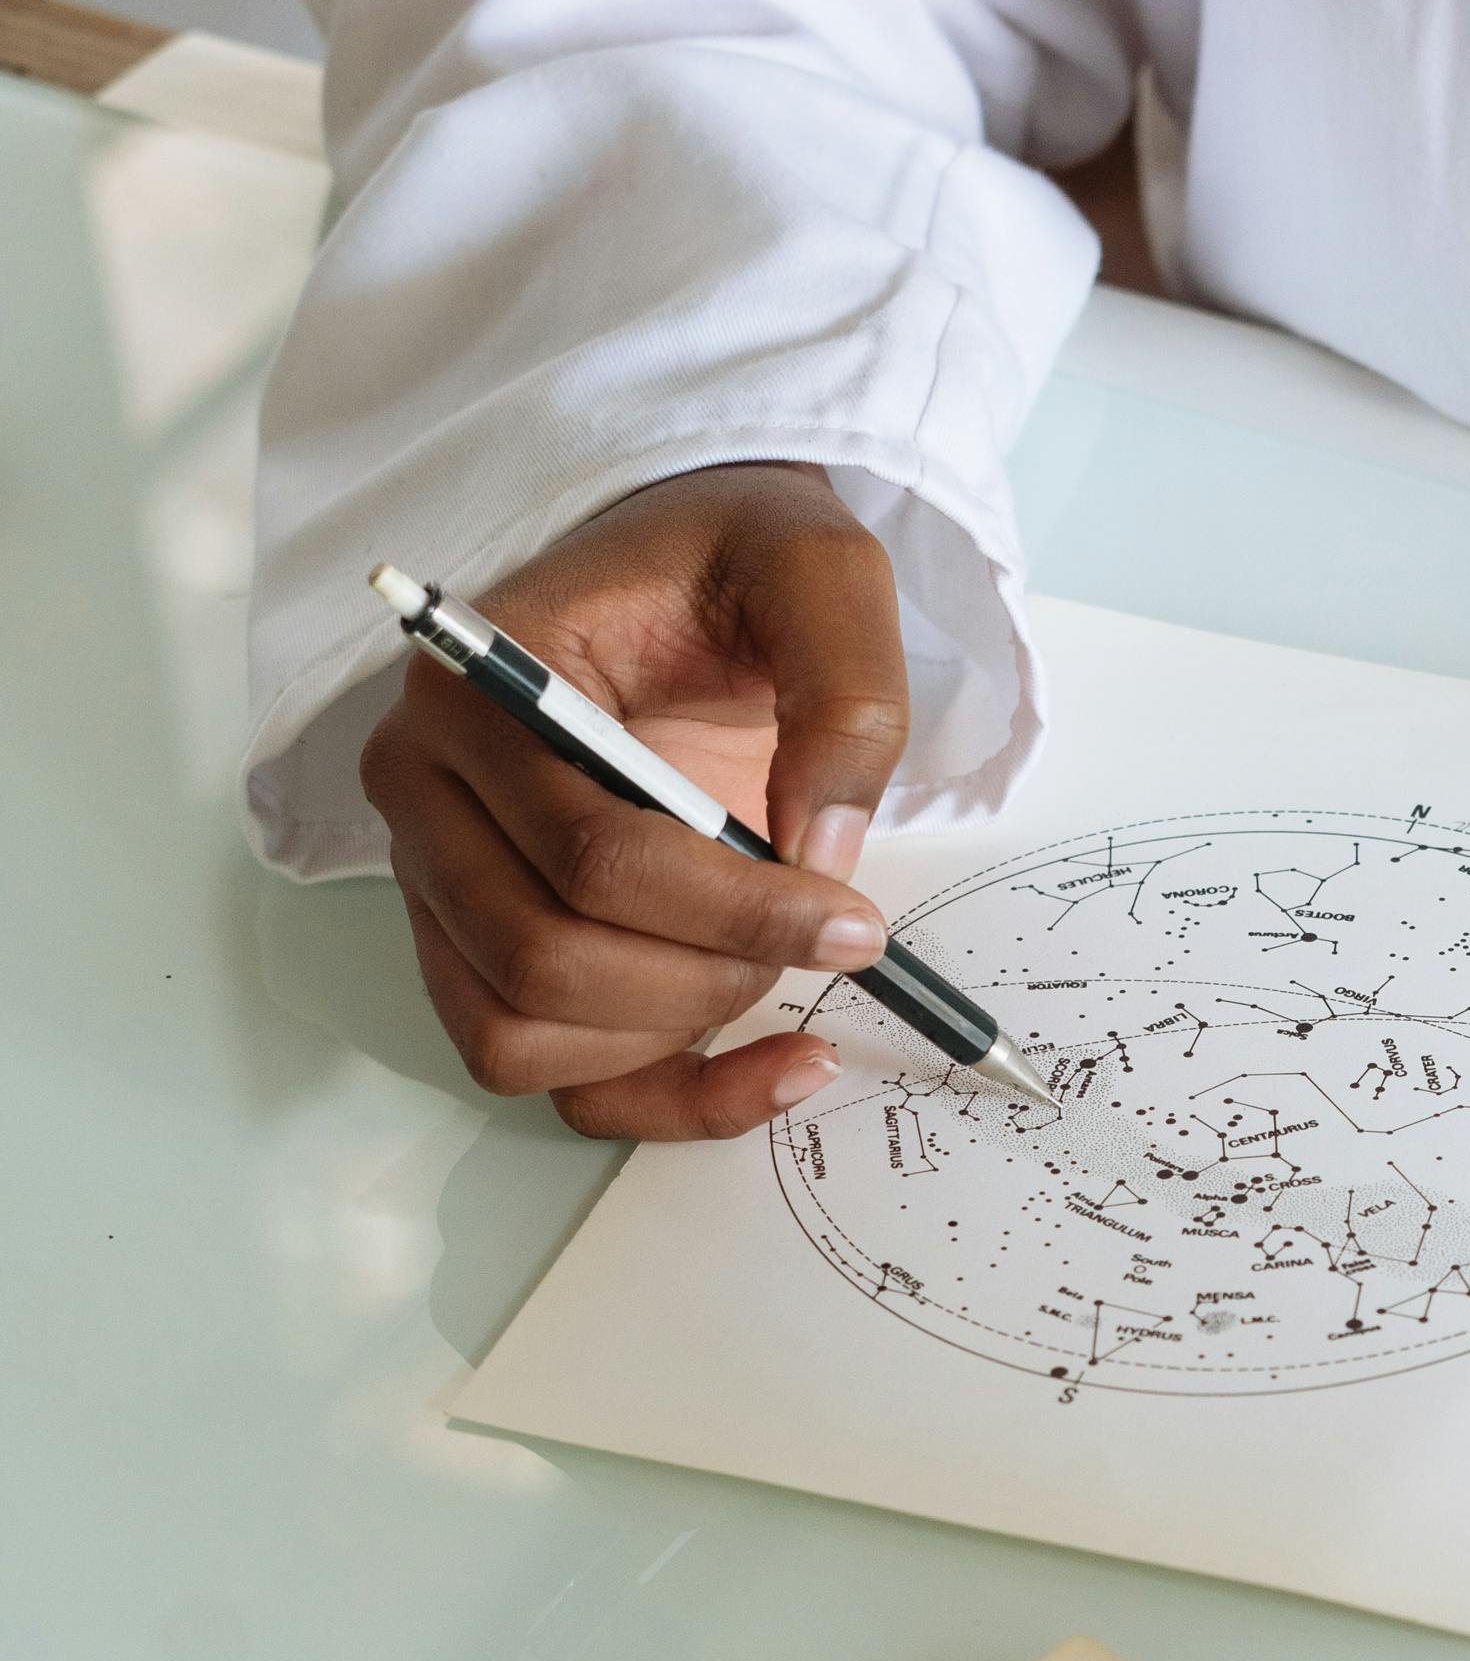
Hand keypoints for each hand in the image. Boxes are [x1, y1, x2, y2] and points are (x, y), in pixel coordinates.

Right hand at [360, 463, 908, 1139]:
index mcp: (475, 690)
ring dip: (673, 1035)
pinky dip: (663, 1097)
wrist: (698, 570)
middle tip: (827, 937)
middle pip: (541, 958)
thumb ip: (844, 691)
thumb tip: (822, 853)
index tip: (855, 918)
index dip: (733, 910)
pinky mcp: (482, 949)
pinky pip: (546, 1074)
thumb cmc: (735, 564)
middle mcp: (423, 793)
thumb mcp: (819, 572)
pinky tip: (774, 1064)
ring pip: (520, 1034)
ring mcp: (439, 883)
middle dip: (708, 976)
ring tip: (778, 967)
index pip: (586, 854)